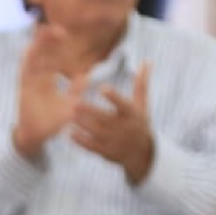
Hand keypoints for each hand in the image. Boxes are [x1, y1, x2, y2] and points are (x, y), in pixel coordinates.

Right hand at [13, 23, 82, 160]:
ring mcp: (28, 82)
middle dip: (46, 40)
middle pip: (40, 53)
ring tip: (44, 30)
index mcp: (46, 79)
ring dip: (37, 45)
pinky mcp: (23, 88)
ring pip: (31, 58)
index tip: (65, 34)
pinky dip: (26, 59)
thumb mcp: (68, 104)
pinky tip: (31, 48)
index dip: (56, 45)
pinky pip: (23, 71)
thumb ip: (76, 90)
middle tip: (57, 28)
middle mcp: (36, 78)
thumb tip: (86, 76)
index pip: (51, 57)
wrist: (35, 136)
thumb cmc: (51, 122)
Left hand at [70, 63, 154, 184]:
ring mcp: (114, 141)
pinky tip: (69, 133)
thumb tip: (147, 60)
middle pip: (105, 118)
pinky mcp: (106, 152)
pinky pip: (92, 146)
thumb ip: (141, 83)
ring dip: (82, 124)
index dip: (114, 97)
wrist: (142, 153)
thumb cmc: (140, 122)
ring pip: (96, 132)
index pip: (123, 104)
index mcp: (131, 114)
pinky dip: (81, 141)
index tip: (103, 88)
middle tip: (74, 102)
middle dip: (90, 111)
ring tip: (68, 114)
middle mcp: (123, 128)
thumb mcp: (143, 104)